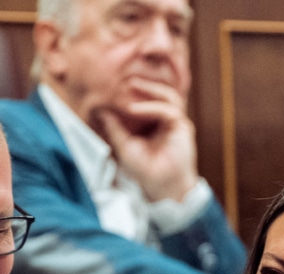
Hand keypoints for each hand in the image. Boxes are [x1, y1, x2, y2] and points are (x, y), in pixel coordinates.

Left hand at [96, 77, 197, 201]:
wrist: (161, 186)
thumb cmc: (145, 169)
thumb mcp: (124, 145)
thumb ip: (114, 127)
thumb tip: (100, 109)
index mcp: (155, 122)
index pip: (148, 98)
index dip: (135, 89)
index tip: (116, 82)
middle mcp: (167, 119)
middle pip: (160, 92)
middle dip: (144, 82)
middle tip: (125, 76)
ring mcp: (177, 122)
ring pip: (168, 96)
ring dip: (150, 88)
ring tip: (131, 84)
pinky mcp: (183, 127)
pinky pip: (168, 110)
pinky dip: (151, 107)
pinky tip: (133, 109)